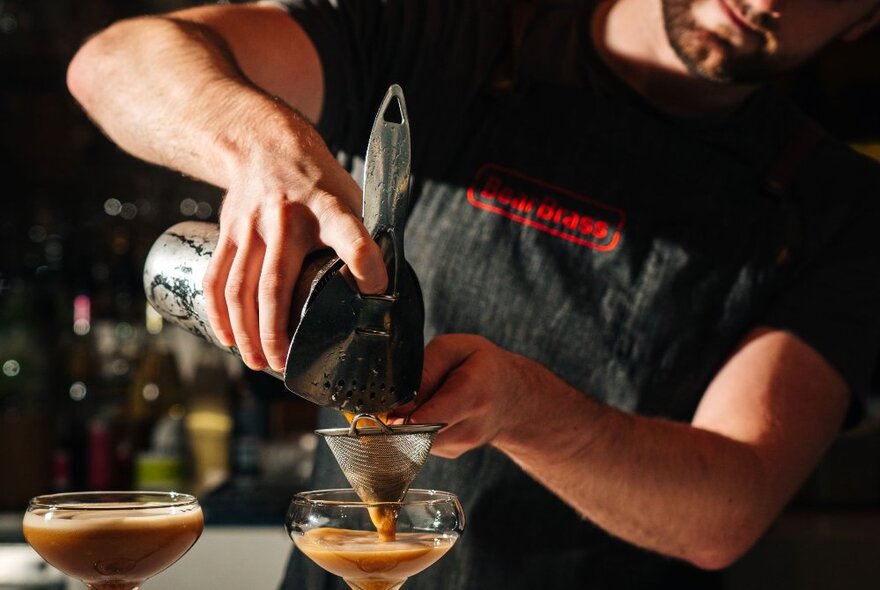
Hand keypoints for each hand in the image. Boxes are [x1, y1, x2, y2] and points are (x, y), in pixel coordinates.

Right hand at [202, 121, 387, 371]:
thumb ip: (364, 238)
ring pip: (240, 288)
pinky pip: (216, 279)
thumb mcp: (351, 197)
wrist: (263, 145)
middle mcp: (285, 218)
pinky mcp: (227, 234)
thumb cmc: (317, 182)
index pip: (349, 233)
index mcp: (327, 207)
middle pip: (276, 283)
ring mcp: (250, 227)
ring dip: (248, 332)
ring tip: (261, 363)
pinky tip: (229, 340)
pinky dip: (219, 314)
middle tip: (286, 364)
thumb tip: (384, 290)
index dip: (364, 261)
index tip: (375, 290)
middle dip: (278, 330)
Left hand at [392, 334, 539, 458]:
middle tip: (403, 398)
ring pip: (415, 438)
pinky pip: (421, 441)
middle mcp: (470, 427)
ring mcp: (462, 444)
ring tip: (427, 400)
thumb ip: (426, 369)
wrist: (513, 397)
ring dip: (410, 421)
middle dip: (401, 416)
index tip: (392, 412)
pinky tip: (434, 411)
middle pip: (418, 432)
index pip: (431, 418)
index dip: (404, 417)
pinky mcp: (452, 452)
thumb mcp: (456, 348)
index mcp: (474, 395)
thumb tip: (399, 402)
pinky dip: (419, 426)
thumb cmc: (483, 367)